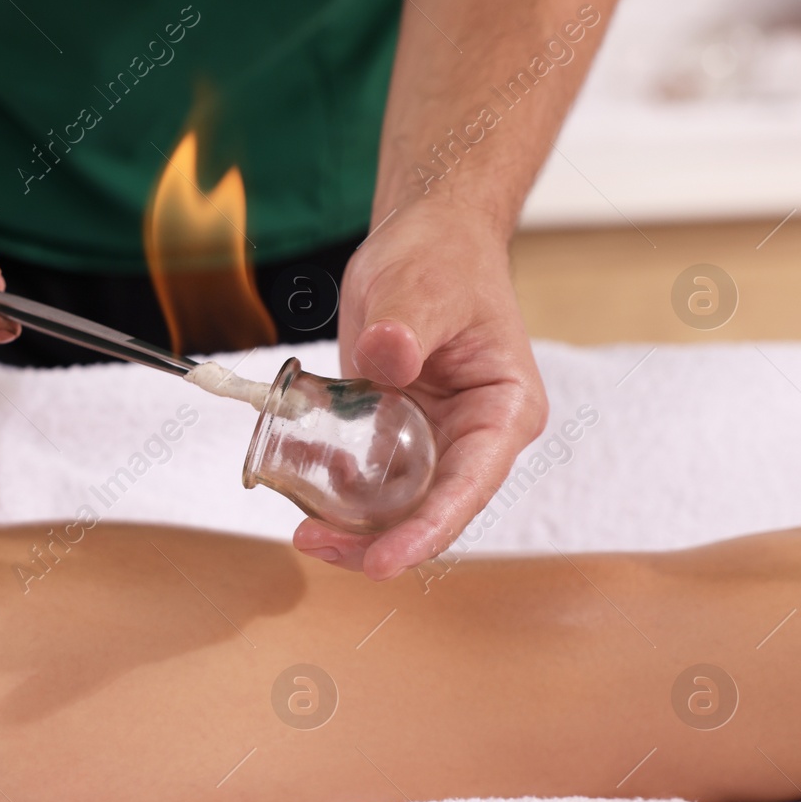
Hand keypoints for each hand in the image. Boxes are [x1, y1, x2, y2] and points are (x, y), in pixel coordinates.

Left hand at [295, 201, 547, 578]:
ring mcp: (435, 441)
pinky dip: (333, 487)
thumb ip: (404, 323)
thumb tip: (389, 356)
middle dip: (377, 541)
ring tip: (302, 528)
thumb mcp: (419, 285)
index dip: (425, 532)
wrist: (423, 239)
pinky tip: (297, 479)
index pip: (468, 488)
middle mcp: (475, 439)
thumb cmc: (439, 257)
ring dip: (351, 524)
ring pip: (397, 506)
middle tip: (313, 542)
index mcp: (503, 412)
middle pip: (431, 512)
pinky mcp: (397, 434)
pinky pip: (367, 477)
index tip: (381, 561)